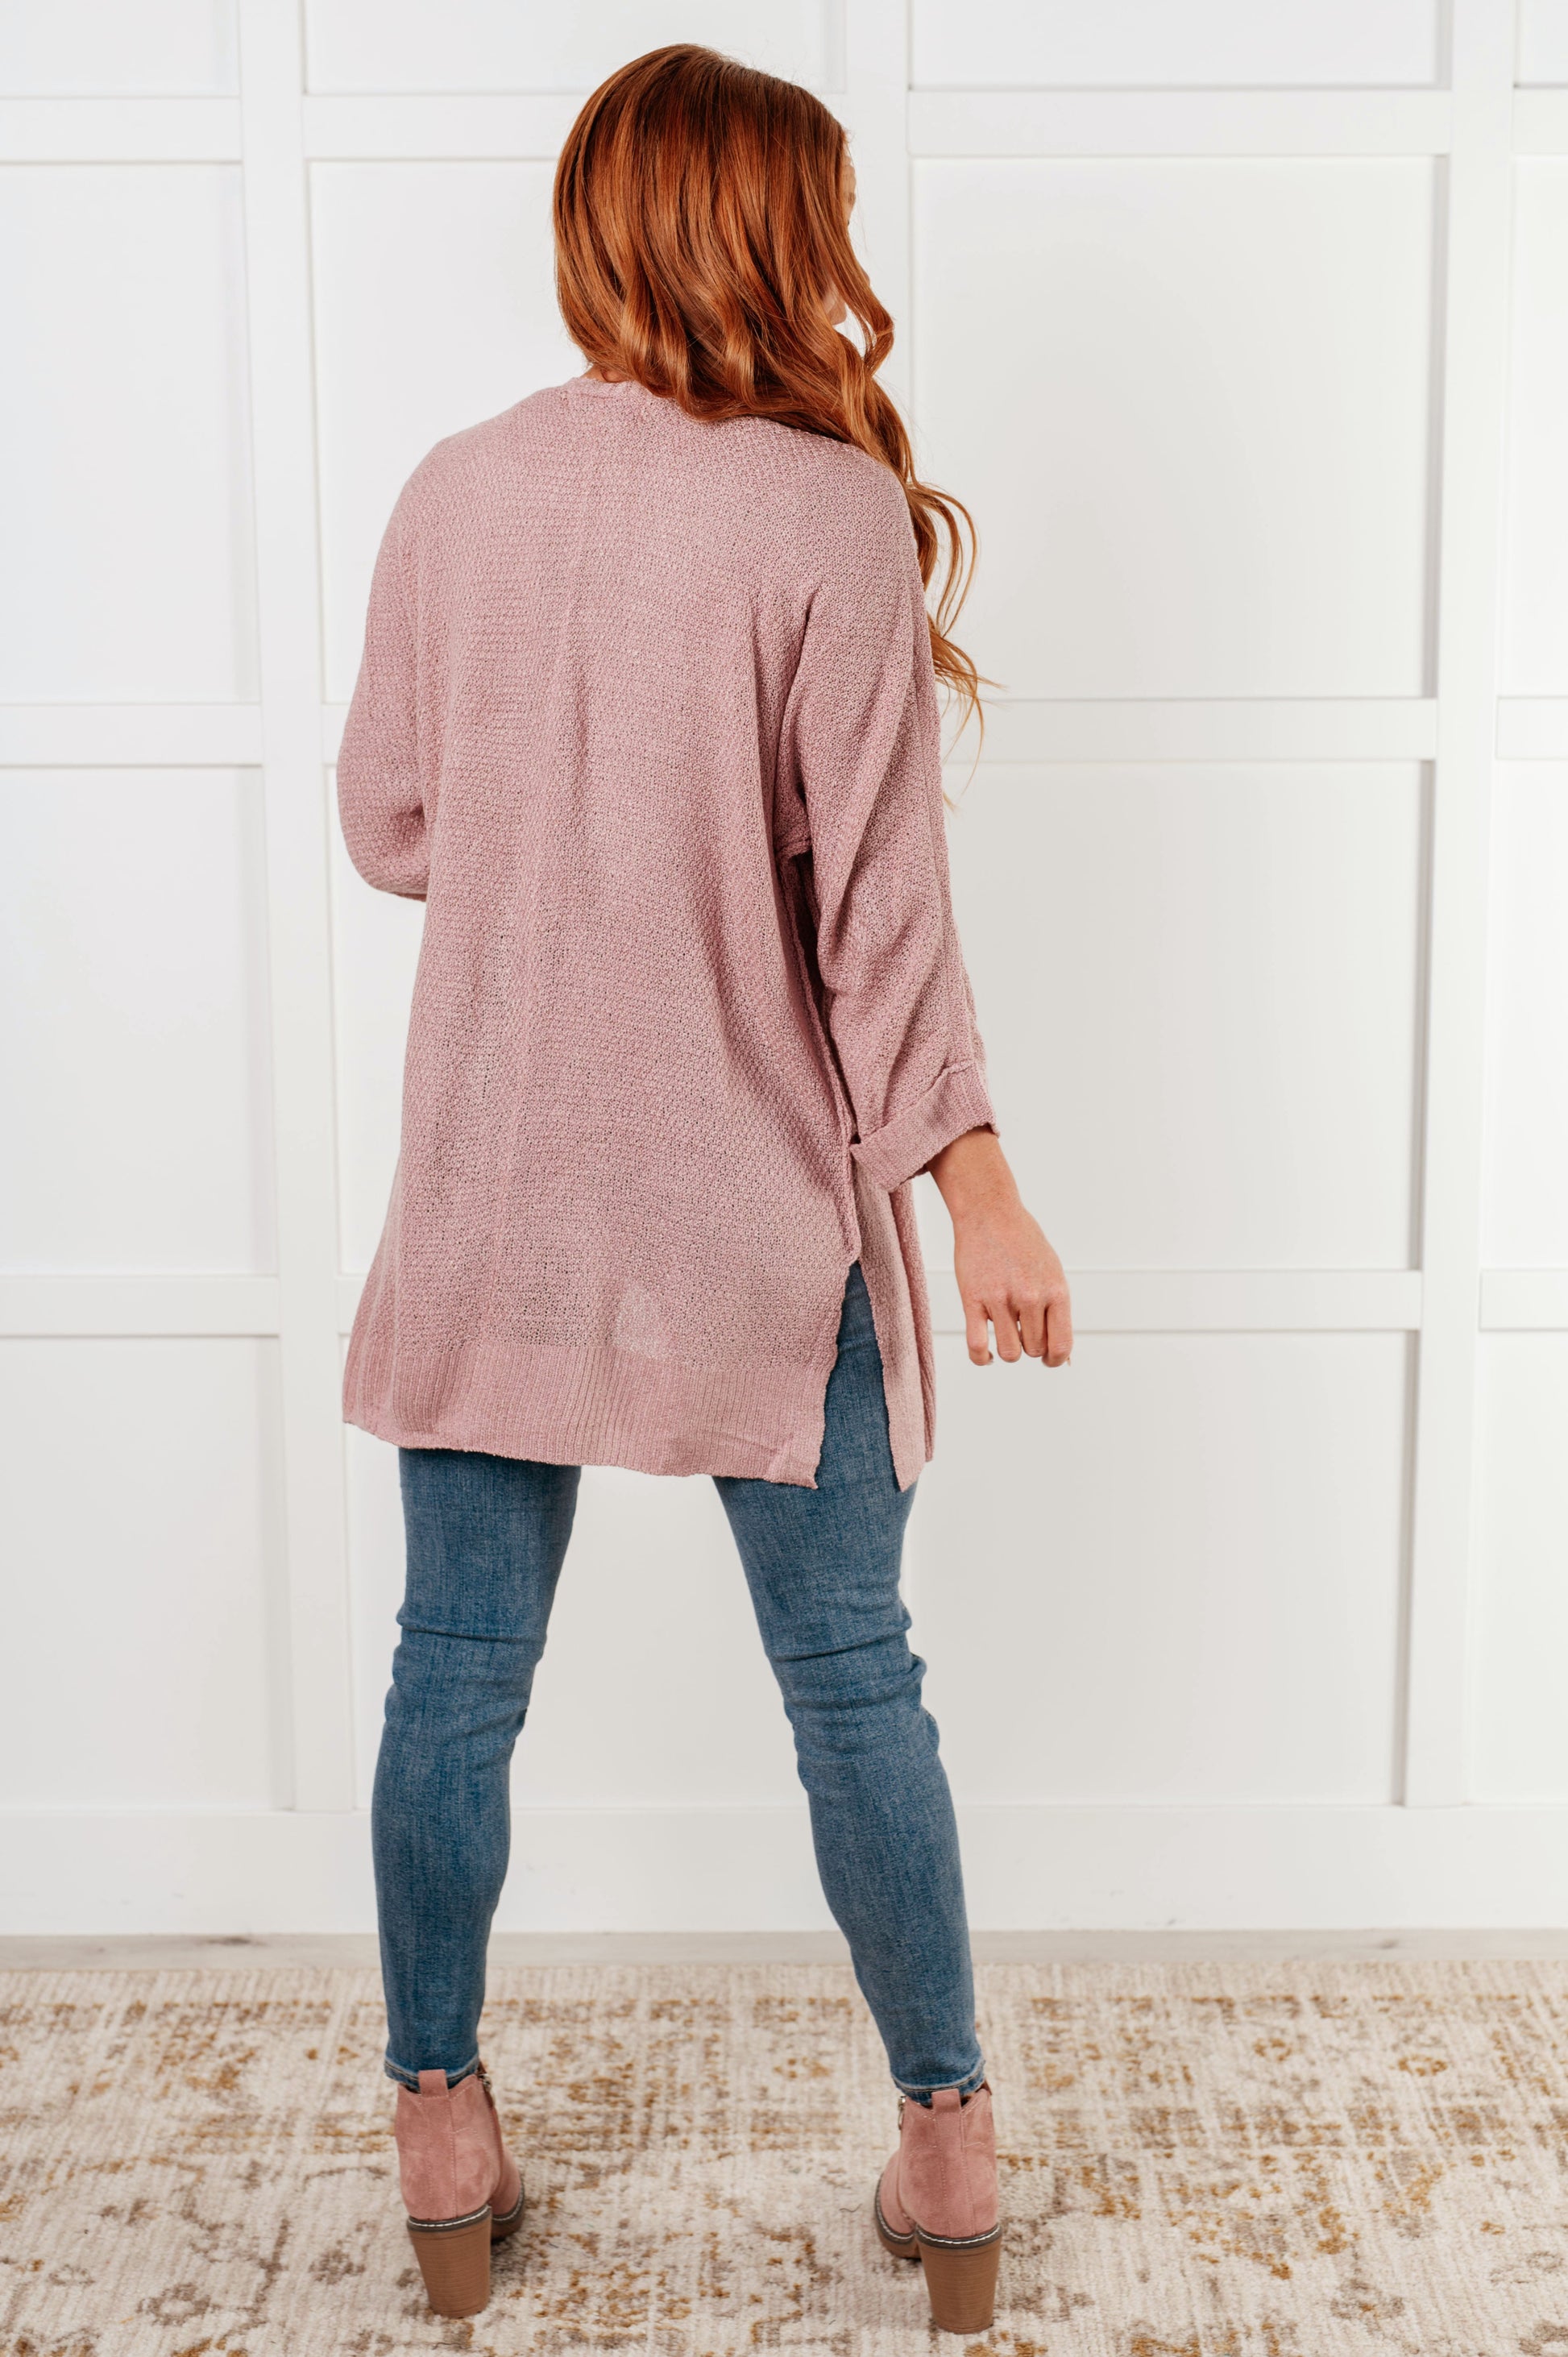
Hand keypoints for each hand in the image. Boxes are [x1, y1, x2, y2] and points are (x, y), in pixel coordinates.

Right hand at [926, 1129, 1072, 1368]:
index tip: (1048, 1359)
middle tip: (1021, 1329)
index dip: (1055, 1359)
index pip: (1062, 1346)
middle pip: (1034, 1350)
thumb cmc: (1022, 1241)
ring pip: (1009, 1353)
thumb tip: (1061, 1354)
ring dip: (1008, 1350)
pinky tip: (986, 1354)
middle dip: (1029, 1345)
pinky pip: (978, 1346)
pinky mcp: (973, 1299)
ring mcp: (1001, 1299)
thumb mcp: (1051, 1270)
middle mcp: (1031, 1297)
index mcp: (1056, 1291)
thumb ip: (1057, 1310)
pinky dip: (982, 1358)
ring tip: (1005, 1333)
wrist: (990, 1212)